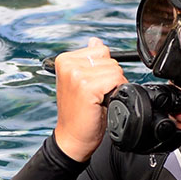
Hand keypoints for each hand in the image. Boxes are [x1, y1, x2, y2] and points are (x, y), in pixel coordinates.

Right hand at [53, 38, 126, 161]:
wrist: (72, 138)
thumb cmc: (79, 114)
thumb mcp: (82, 81)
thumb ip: (89, 60)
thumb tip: (95, 41)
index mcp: (65, 59)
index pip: (100, 50)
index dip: (104, 70)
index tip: (93, 86)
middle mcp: (68, 64)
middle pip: (109, 59)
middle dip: (110, 78)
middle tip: (96, 96)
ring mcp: (76, 74)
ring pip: (114, 69)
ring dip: (113, 86)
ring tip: (97, 100)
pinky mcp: (86, 86)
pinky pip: (115, 80)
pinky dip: (114, 93)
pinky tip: (100, 103)